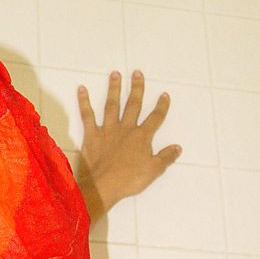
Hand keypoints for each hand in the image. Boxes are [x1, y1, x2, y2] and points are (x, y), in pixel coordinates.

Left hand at [76, 70, 180, 222]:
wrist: (103, 185)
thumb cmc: (129, 180)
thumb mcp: (154, 170)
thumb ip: (166, 157)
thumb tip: (177, 147)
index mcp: (142, 137)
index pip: (155, 118)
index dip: (161, 106)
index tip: (164, 95)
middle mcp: (126, 129)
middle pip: (133, 105)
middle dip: (136, 88)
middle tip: (137, 72)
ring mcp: (107, 130)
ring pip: (112, 105)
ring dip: (114, 89)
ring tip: (114, 74)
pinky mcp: (91, 135)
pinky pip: (87, 115)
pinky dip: (84, 102)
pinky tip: (82, 89)